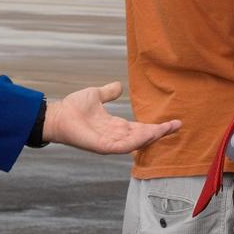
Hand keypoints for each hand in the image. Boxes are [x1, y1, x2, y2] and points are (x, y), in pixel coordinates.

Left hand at [42, 81, 179, 153]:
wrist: (57, 116)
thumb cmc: (73, 108)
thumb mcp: (96, 96)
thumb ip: (108, 93)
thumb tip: (119, 86)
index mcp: (116, 126)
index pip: (141, 128)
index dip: (157, 126)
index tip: (173, 122)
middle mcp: (116, 136)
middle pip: (143, 136)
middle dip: (159, 132)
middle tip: (176, 126)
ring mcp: (110, 143)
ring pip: (136, 142)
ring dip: (151, 136)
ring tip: (165, 129)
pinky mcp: (102, 146)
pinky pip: (122, 146)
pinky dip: (135, 142)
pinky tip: (147, 135)